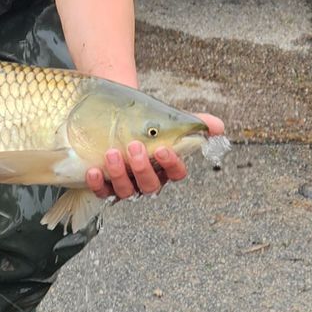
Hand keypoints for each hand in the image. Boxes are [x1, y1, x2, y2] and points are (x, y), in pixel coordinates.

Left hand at [86, 114, 224, 204]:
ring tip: (112, 153)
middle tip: (134, 147)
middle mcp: (148, 181)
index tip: (162, 149)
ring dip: (119, 175)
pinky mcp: (105, 187)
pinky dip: (98, 183)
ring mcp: (126, 186)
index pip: (176, 174)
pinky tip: (93, 169)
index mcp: (166, 169)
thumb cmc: (147, 124)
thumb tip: (218, 127)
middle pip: (150, 186)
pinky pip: (102, 192)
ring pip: (126, 191)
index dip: (171, 164)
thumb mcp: (169, 120)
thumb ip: (195, 122)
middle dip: (142, 169)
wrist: (117, 119)